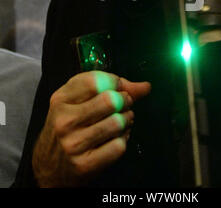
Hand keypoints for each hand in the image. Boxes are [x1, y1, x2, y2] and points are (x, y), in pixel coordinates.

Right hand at [32, 71, 150, 186]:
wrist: (49, 166)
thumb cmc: (69, 126)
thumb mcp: (79, 100)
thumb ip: (112, 87)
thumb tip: (145, 87)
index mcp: (61, 99)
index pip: (96, 81)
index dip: (115, 82)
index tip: (117, 87)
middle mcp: (64, 121)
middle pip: (110, 100)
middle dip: (125, 101)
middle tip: (123, 105)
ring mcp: (73, 144)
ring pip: (117, 123)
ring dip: (126, 120)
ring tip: (121, 121)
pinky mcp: (84, 165)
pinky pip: (119, 146)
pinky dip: (123, 140)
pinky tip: (115, 139)